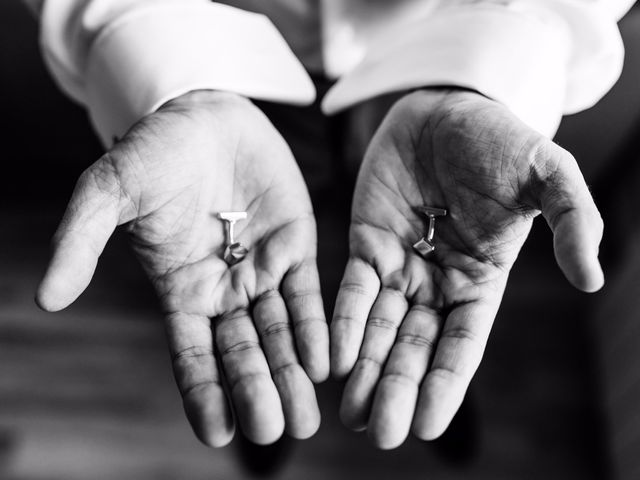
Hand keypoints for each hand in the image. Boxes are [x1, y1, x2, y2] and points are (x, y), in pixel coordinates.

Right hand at [37, 90, 328, 445]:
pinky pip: (306, 295)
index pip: (191, 354)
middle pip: (242, 353)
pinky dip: (316, 328)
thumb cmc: (154, 153)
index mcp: (180, 289)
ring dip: (292, 375)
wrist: (206, 116)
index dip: (204, 392)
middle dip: (257, 391)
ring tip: (305, 419)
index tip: (218, 433)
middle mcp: (224, 290)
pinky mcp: (295, 247)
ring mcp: (261, 271)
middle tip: (274, 430)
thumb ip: (81, 241)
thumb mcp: (109, 192)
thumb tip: (44, 297)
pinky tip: (324, 362)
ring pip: (279, 334)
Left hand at [331, 89, 603, 448]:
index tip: (426, 426)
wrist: (445, 106)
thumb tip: (593, 278)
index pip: (462, 342)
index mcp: (481, 278)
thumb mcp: (547, 173)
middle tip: (378, 431)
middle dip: (397, 388)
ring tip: (348, 414)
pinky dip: (343, 321)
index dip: (445, 383)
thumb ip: (574, 221)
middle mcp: (437, 281)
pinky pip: (352, 289)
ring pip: (379, 328)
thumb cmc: (499, 139)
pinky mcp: (366, 243)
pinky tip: (332, 356)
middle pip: (415, 346)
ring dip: (364, 369)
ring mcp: (400, 264)